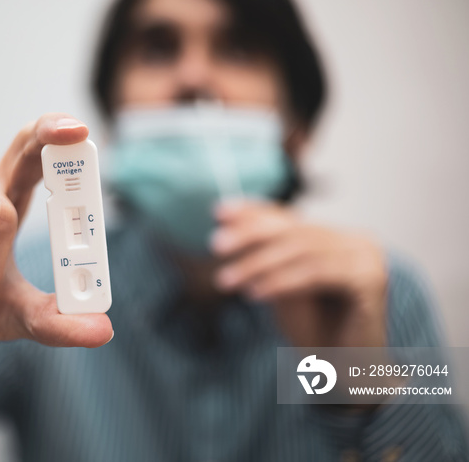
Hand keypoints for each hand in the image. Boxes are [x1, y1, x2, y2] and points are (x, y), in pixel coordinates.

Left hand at [210, 200, 387, 347]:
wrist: (349, 375)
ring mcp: (366, 258)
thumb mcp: (281, 288)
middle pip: (293, 230)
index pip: (289, 219)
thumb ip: (264, 258)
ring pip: (301, 251)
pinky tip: (254, 294)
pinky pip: (315, 273)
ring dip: (257, 264)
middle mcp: (355, 242)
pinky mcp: (369, 279)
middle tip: (216, 245)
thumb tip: (226, 226)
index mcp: (336, 239)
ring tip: (225, 280)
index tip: (218, 211)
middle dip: (250, 236)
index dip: (253, 212)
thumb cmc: (315, 332)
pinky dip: (281, 282)